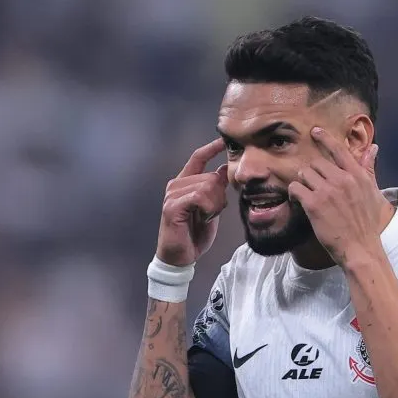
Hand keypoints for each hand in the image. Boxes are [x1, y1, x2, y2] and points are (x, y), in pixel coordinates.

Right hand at [156, 138, 228, 265]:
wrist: (181, 257)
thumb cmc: (194, 234)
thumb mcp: (211, 207)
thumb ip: (216, 189)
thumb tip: (225, 169)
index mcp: (184, 183)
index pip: (197, 158)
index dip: (211, 148)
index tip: (223, 140)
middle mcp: (176, 185)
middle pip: (212, 176)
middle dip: (220, 197)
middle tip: (210, 214)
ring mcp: (172, 195)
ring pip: (208, 186)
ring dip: (214, 206)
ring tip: (205, 217)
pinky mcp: (172, 206)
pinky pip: (201, 197)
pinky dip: (208, 209)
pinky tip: (202, 218)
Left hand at [289, 127, 388, 265]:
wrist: (360, 248)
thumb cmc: (367, 224)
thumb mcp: (372, 193)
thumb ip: (368, 169)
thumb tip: (374, 148)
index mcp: (357, 176)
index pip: (339, 150)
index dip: (325, 138)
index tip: (315, 131)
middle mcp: (343, 179)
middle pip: (317, 163)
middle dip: (312, 173)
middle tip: (313, 186)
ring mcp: (328, 191)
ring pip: (304, 174)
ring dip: (303, 183)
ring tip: (307, 196)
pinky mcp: (314, 204)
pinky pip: (296, 188)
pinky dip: (294, 193)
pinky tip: (299, 201)